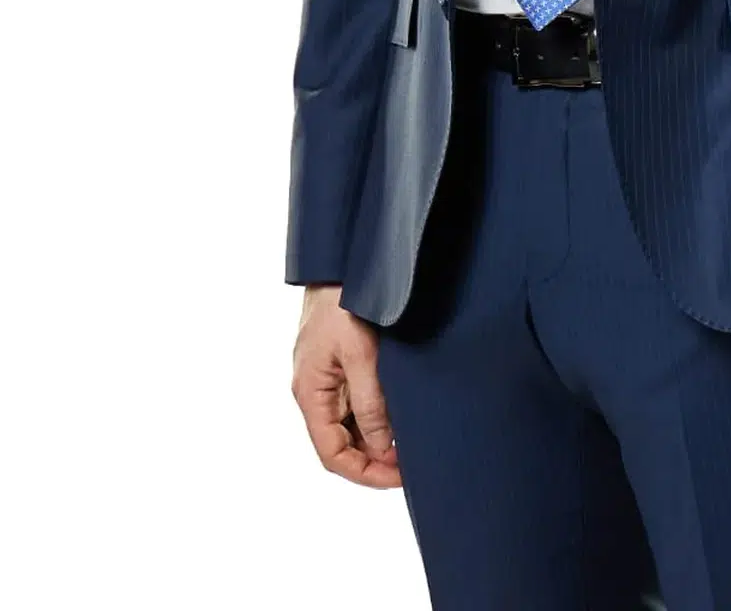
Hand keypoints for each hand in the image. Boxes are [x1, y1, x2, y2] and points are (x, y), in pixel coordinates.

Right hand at [292, 285, 401, 487]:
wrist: (340, 261)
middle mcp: (314, 390)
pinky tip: (399, 417)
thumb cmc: (344, 302)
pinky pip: (355, 402)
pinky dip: (375, 416)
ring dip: (376, 440)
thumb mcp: (360, 355)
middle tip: (411, 464)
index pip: (332, 454)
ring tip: (410, 444)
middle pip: (340, 443)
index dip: (364, 473)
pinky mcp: (340, 363)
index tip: (399, 478)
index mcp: (310, 393)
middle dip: (374, 460)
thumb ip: (370, 403)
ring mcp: (326, 377)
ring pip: (349, 425)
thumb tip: (381, 447)